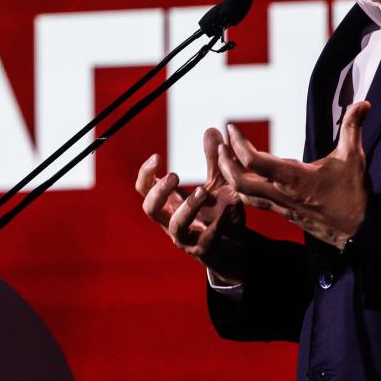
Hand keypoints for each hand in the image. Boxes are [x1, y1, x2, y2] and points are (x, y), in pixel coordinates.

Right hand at [136, 128, 247, 284]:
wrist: (236, 250)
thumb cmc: (219, 215)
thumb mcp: (217, 184)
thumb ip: (213, 160)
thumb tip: (211, 128)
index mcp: (169, 204)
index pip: (144, 189)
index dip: (146, 174)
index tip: (157, 157)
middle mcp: (171, 221)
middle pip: (150, 208)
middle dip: (159, 191)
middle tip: (175, 175)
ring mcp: (186, 238)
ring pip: (175, 226)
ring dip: (187, 207)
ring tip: (203, 192)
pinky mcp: (205, 251)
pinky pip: (206, 240)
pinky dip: (217, 224)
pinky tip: (230, 209)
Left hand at [219, 101, 371, 249]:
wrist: (358, 232)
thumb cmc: (354, 195)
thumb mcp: (354, 158)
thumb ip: (353, 127)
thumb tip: (363, 103)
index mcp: (295, 179)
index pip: (255, 162)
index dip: (239, 144)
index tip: (231, 128)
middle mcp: (282, 194)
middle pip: (240, 183)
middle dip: (225, 163)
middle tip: (219, 145)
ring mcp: (281, 206)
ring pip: (244, 195)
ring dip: (231, 176)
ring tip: (224, 158)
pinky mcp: (283, 213)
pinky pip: (255, 202)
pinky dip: (243, 189)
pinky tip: (241, 178)